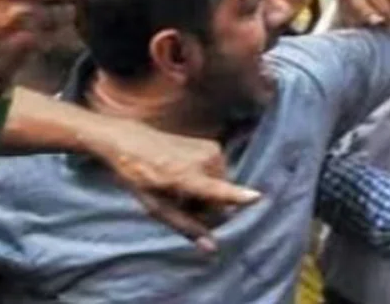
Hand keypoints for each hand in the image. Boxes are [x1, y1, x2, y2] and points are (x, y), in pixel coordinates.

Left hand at [88, 118, 261, 251]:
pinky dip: (207, 179)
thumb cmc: (139, 177)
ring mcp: (211, 149)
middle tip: (181, 202)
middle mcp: (203, 160)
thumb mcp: (156, 207)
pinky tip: (186, 176)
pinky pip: (219, 174)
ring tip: (180, 188)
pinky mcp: (214, 145)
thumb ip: (186, 226)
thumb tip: (212, 248)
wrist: (131, 140)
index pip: (215, 189)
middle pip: (220, 200)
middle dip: (205, 207)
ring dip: (205, 194)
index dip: (236, 196)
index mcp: (184, 177)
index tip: (257, 196)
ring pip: (221, 187)